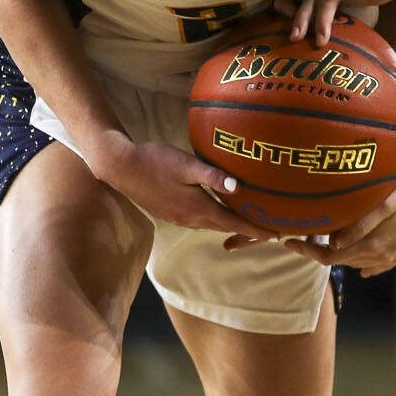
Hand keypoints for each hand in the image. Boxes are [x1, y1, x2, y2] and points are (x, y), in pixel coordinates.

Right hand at [90, 134, 277, 240]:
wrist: (121, 167)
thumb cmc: (154, 160)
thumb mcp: (186, 164)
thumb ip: (212, 175)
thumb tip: (239, 187)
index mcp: (197, 208)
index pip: (232, 223)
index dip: (254, 230)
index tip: (275, 235)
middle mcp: (190, 218)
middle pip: (223, 227)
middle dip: (245, 230)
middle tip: (266, 229)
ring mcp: (178, 218)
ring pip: (210, 224)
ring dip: (228, 225)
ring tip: (245, 220)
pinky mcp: (169, 213)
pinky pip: (198, 220)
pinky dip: (212, 218)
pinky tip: (215, 209)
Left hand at [282, 169, 395, 275]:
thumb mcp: (384, 202)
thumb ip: (359, 224)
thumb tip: (335, 243)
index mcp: (372, 247)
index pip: (330, 256)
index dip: (307, 250)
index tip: (288, 240)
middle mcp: (380, 257)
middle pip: (339, 261)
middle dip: (317, 251)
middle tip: (299, 234)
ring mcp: (392, 257)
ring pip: (355, 262)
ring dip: (337, 253)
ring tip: (321, 237)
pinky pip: (375, 265)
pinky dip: (360, 262)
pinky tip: (354, 257)